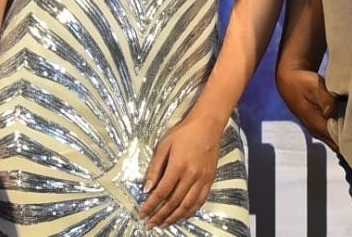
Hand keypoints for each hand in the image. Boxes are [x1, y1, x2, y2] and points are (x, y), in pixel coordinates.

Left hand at [139, 114, 223, 228]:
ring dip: (174, 218)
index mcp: (177, 166)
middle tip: (150, 224)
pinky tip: (182, 217)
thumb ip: (155, 168)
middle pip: (173, 203)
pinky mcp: (210, 181)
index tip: (142, 214)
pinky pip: (200, 201)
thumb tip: (146, 188)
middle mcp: (191, 176)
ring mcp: (202, 180)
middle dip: (160, 216)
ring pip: (187, 206)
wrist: (207, 126)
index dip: (150, 206)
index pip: (161, 192)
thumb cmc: (183, 133)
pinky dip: (190, 212)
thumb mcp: (164, 146)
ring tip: (163, 225)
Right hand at [275, 66, 338, 151]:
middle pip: (339, 146)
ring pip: (337, 141)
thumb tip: (331, 112)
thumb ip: (324, 99)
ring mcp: (319, 130)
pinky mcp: (321, 125)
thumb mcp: (313, 86)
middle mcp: (318, 131)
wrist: (289, 82)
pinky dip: (345, 132)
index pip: (338, 142)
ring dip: (350, 138)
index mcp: (316, 124)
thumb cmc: (302, 83)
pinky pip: (335, 134)